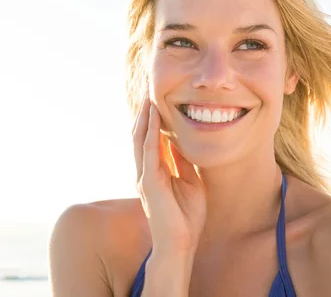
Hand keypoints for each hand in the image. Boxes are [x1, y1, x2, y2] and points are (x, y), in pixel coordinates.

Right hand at [133, 91, 205, 252]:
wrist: (180, 244)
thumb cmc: (186, 217)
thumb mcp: (190, 181)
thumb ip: (182, 162)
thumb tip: (182, 142)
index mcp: (154, 170)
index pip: (151, 138)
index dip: (153, 117)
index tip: (157, 96)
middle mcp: (145, 170)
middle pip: (141, 133)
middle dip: (145, 110)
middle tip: (148, 87)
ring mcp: (145, 176)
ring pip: (140, 138)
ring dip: (144, 115)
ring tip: (148, 94)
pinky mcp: (149, 182)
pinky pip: (148, 151)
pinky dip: (150, 132)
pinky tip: (153, 115)